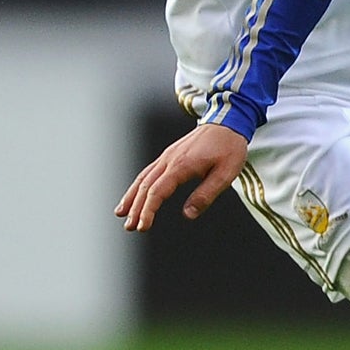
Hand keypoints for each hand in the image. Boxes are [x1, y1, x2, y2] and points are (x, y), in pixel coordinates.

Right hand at [116, 124, 249, 230]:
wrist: (228, 122)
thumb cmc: (229, 148)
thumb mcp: (225, 174)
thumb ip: (206, 195)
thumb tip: (188, 214)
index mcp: (181, 166)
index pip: (157, 191)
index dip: (148, 210)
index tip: (142, 226)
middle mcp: (169, 160)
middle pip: (146, 186)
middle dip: (135, 208)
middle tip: (129, 227)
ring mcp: (167, 156)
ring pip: (143, 177)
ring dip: (131, 196)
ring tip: (121, 213)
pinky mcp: (170, 154)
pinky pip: (149, 171)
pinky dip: (138, 185)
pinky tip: (135, 194)